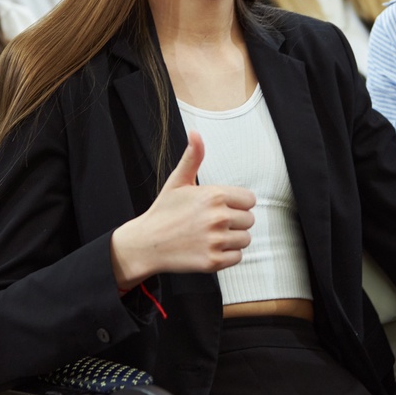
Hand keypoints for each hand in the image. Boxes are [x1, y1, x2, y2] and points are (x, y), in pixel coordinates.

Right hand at [110, 132, 255, 288]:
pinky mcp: (213, 261)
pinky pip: (237, 257)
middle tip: (213, 223)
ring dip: (232, 239)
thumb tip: (195, 133)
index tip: (221, 207)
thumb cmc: (164, 212)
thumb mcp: (178, 181)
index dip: (237, 204)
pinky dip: (227, 255)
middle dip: (235, 221)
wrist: (146, 244)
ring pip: (245, 239)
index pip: (249, 200)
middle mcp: (218, 217)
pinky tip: (210, 248)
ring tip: (211, 236)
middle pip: (249, 219)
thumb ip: (193, 157)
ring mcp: (216, 240)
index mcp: (213, 195)